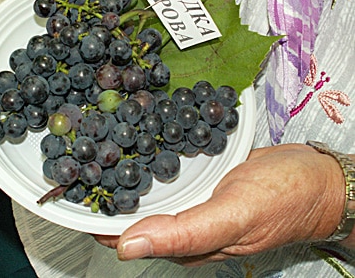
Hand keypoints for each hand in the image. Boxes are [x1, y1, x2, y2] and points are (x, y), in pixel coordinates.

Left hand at [95, 143, 346, 265]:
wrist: (317, 177)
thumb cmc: (284, 199)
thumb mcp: (235, 216)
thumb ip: (184, 233)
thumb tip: (127, 248)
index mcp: (185, 242)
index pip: (125, 236)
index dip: (93, 219)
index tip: (67, 194)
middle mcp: (182, 221)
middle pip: (128, 211)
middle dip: (101, 190)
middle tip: (75, 157)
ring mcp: (190, 198)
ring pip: (145, 187)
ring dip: (121, 168)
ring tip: (94, 141)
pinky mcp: (200, 177)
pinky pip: (166, 168)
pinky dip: (147, 154)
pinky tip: (135, 135)